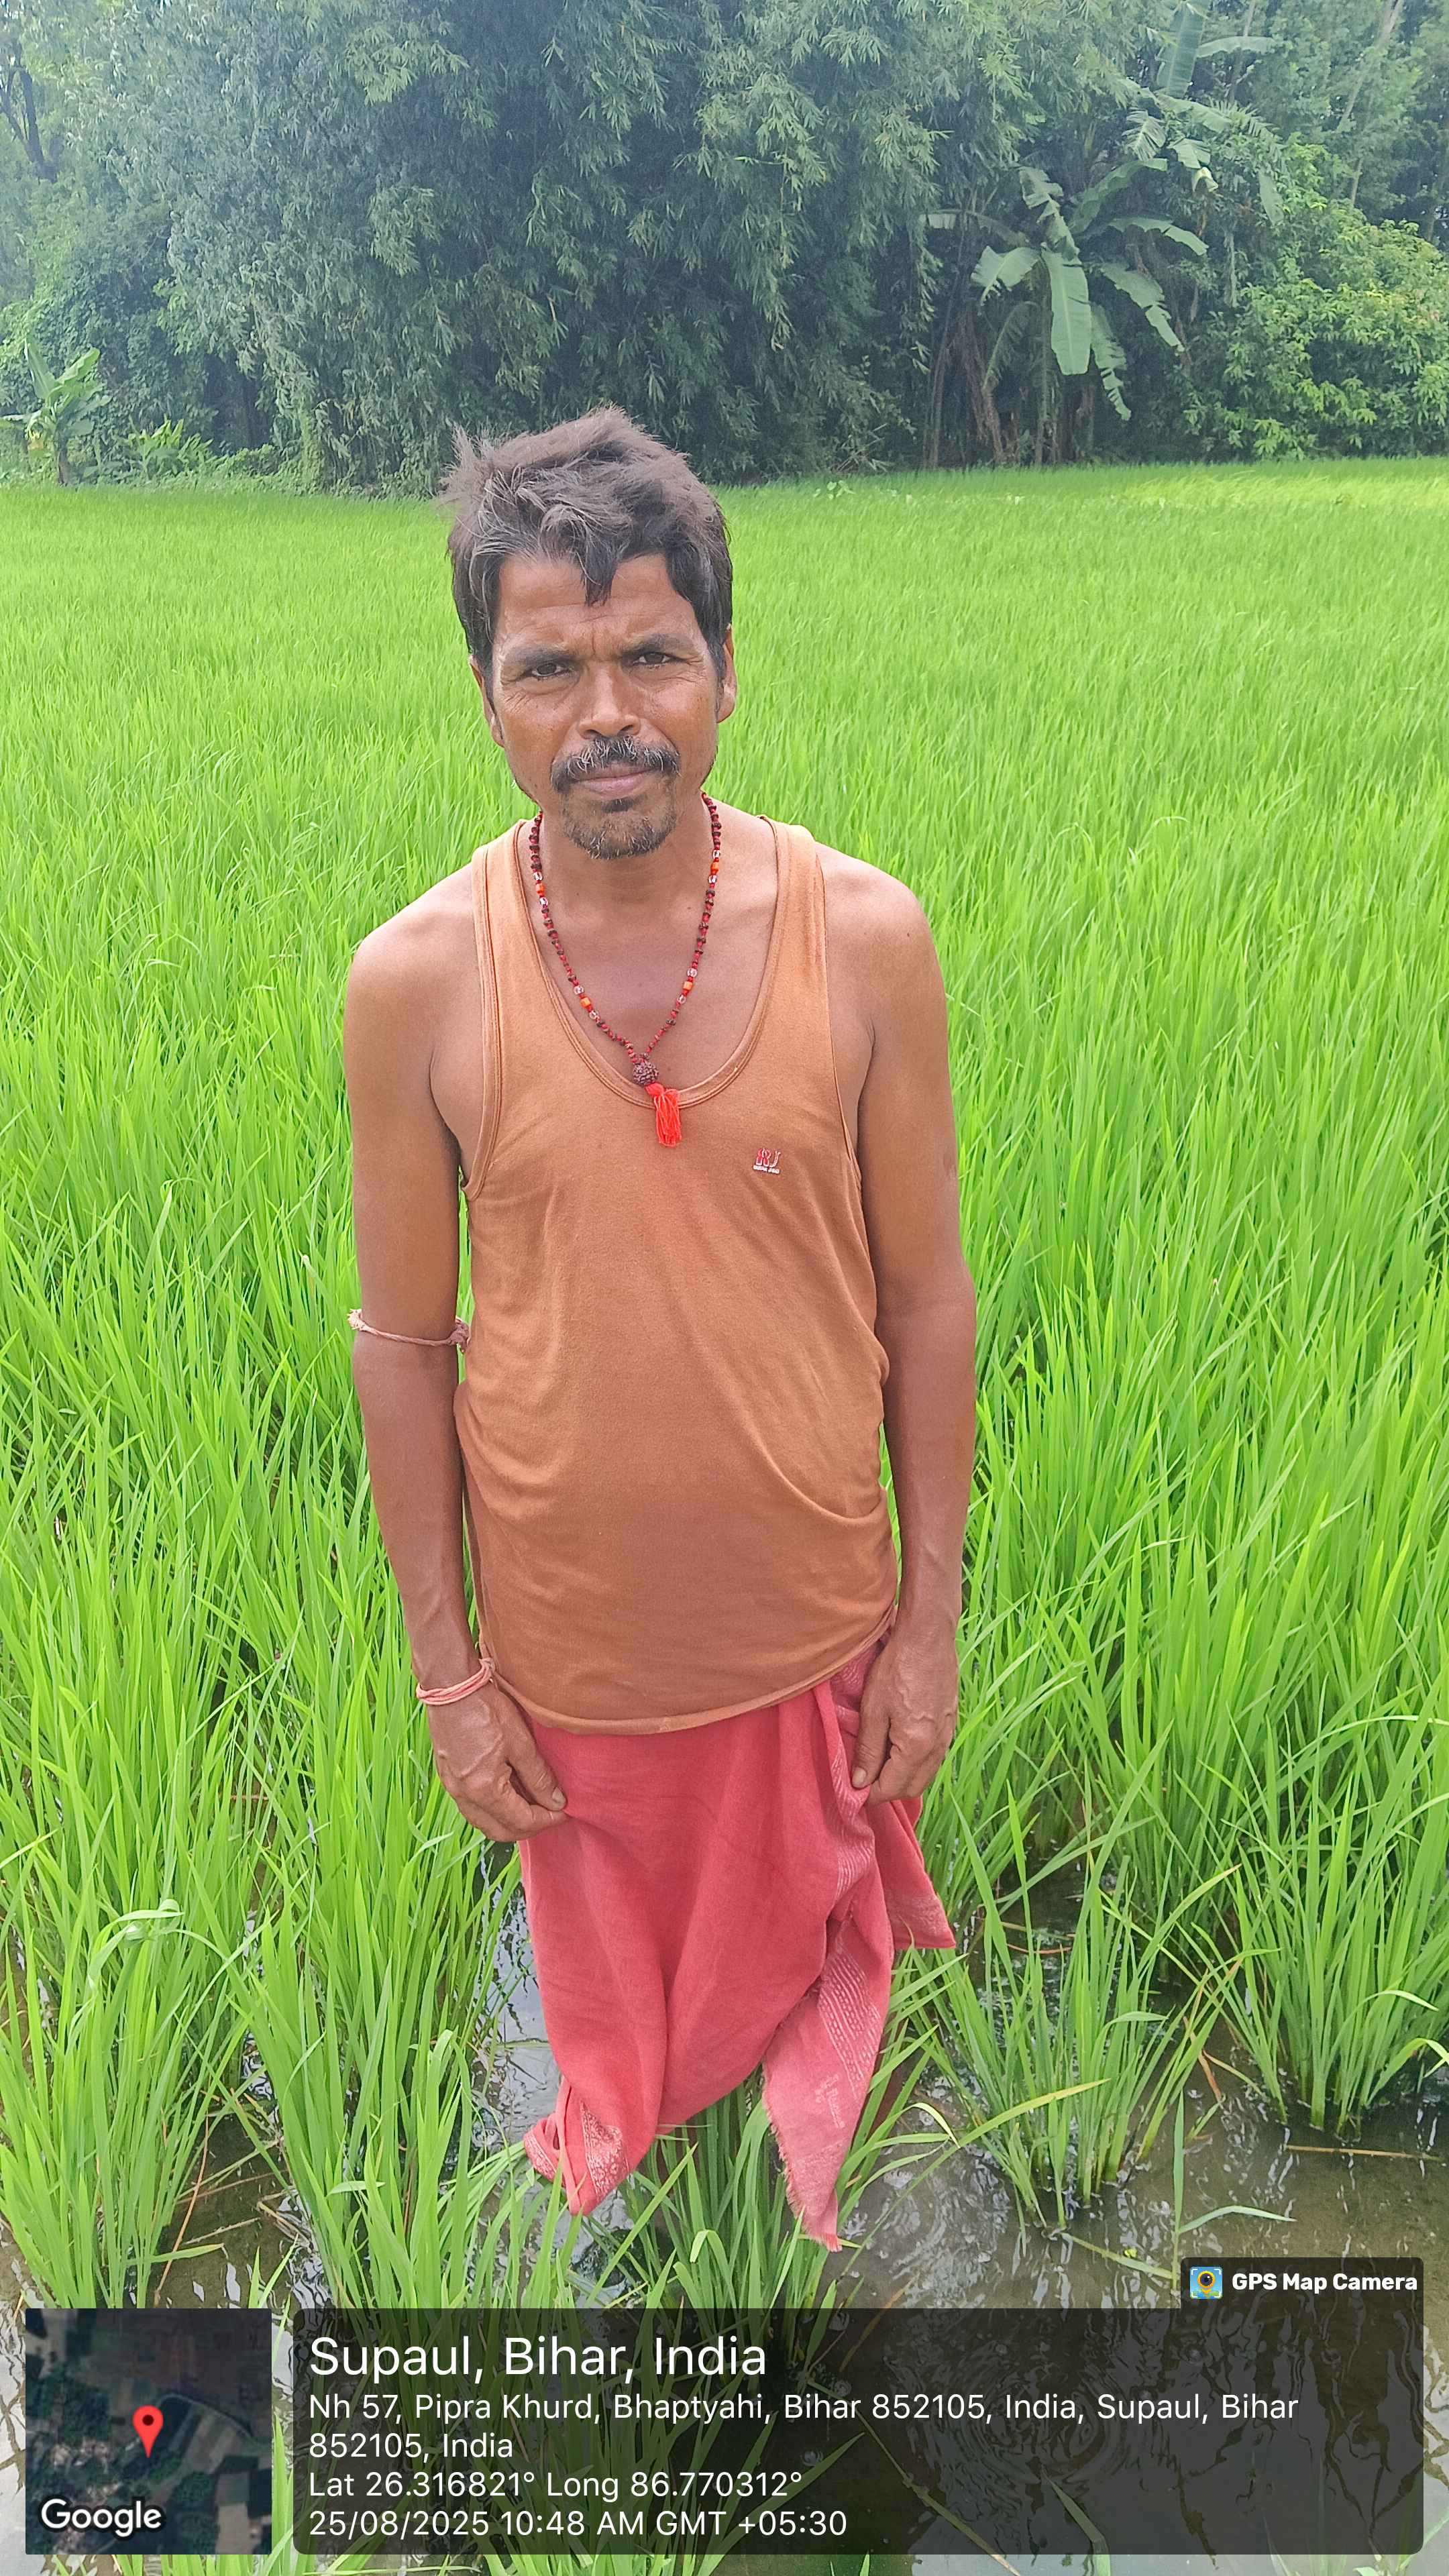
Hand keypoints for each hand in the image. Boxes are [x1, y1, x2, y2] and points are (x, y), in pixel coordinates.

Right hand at [425, 1676, 567, 1840]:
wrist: (450, 1686)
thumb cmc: (485, 1708)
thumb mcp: (520, 1741)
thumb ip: (539, 1776)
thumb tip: (556, 1801)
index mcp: (484, 1789)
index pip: (520, 1822)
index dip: (547, 1820)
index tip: (564, 1812)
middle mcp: (464, 1796)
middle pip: (499, 1831)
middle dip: (528, 1828)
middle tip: (550, 1813)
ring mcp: (452, 1788)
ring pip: (484, 1822)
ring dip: (509, 1821)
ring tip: (532, 1803)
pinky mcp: (448, 1778)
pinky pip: (473, 1808)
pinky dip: (493, 1809)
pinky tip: (509, 1792)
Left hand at [850, 1613, 960, 1806]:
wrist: (928, 1637)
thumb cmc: (897, 1668)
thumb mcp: (873, 1710)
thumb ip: (867, 1750)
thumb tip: (860, 1783)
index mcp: (917, 1747)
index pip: (892, 1789)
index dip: (870, 1794)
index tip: (853, 1789)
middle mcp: (937, 1748)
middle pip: (912, 1788)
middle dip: (888, 1790)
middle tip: (864, 1778)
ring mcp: (947, 1737)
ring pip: (925, 1774)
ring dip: (902, 1777)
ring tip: (879, 1761)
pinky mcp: (951, 1725)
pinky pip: (933, 1758)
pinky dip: (916, 1763)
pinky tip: (899, 1746)